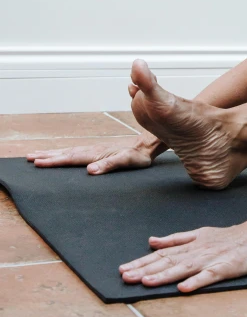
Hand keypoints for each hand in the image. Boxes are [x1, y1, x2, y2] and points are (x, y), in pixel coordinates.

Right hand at [26, 135, 163, 174]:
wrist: (147, 145)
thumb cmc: (138, 156)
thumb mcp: (127, 162)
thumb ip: (109, 165)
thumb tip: (90, 170)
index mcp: (96, 154)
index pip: (70, 158)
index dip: (53, 161)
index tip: (37, 162)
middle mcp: (93, 150)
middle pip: (65, 153)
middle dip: (47, 156)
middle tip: (28, 157)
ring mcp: (95, 150)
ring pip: (69, 152)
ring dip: (52, 154)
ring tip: (37, 155)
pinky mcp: (98, 152)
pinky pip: (76, 152)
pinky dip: (64, 153)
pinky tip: (61, 155)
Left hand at [119, 221, 246, 292]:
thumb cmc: (229, 237)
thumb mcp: (200, 234)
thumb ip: (176, 239)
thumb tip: (152, 241)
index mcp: (190, 244)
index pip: (162, 254)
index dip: (142, 262)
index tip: (124, 269)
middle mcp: (197, 251)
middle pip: (167, 261)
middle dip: (145, 270)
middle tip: (125, 277)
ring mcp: (211, 259)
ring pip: (183, 268)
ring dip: (163, 276)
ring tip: (146, 282)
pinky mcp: (225, 268)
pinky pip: (209, 276)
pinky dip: (196, 281)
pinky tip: (183, 288)